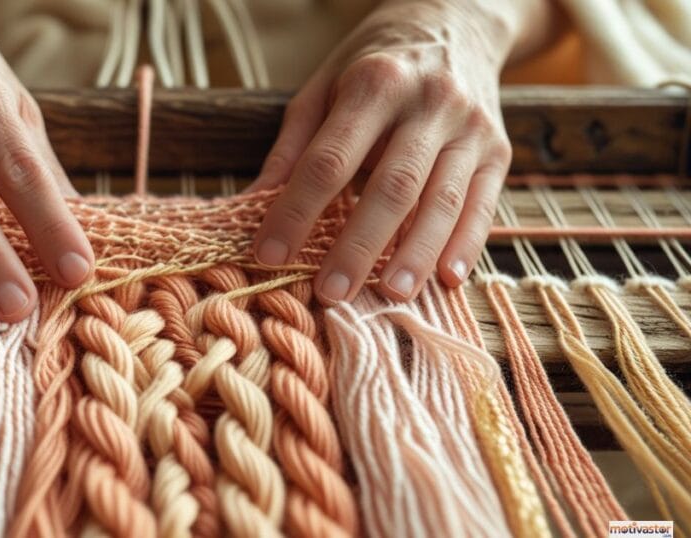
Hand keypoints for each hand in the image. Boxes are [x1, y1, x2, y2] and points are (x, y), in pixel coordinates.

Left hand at [248, 0, 527, 303]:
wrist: (456, 21)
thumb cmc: (375, 64)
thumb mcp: (323, 87)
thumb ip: (293, 146)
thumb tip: (253, 202)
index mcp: (375, 83)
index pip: (329, 159)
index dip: (296, 211)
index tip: (269, 254)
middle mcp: (429, 102)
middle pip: (392, 186)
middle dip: (359, 245)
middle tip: (331, 292)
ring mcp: (470, 127)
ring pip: (443, 200)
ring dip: (415, 254)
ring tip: (390, 296)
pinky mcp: (499, 150)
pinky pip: (483, 204)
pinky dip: (466, 245)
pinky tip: (446, 279)